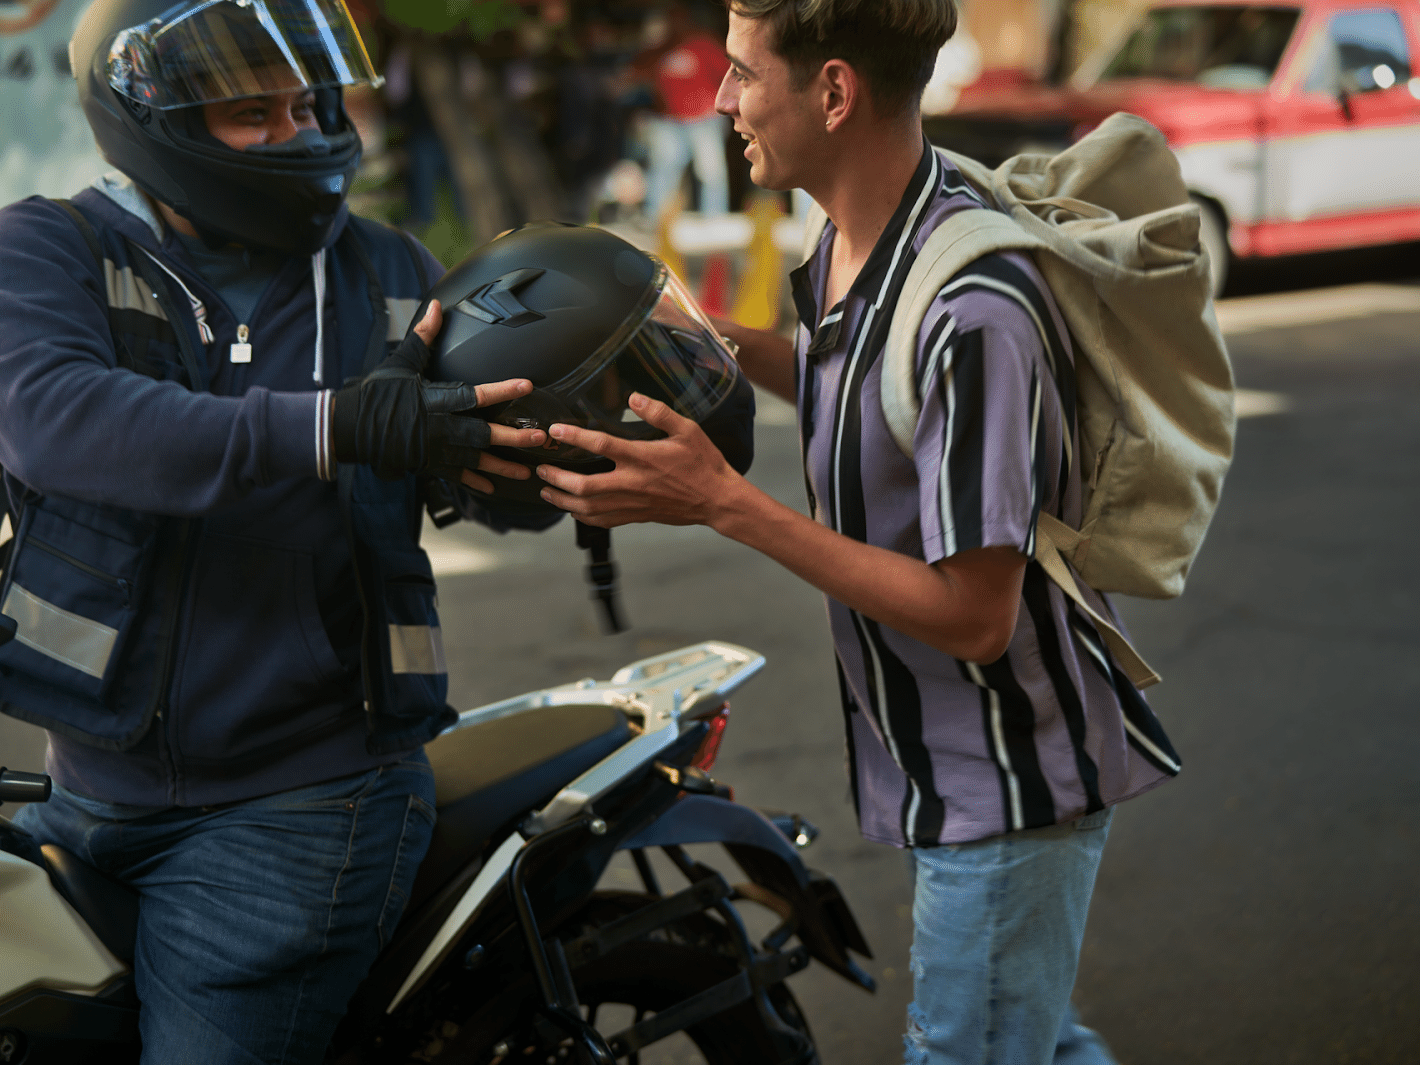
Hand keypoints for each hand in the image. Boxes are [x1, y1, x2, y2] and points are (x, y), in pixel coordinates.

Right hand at [331, 300, 545, 489]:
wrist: (350, 428)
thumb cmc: (376, 393)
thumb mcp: (400, 363)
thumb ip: (423, 337)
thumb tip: (435, 307)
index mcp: (435, 400)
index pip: (475, 394)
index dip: (502, 390)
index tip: (526, 386)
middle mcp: (439, 428)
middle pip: (483, 434)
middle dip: (513, 437)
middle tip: (539, 438)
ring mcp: (434, 450)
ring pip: (475, 461)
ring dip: (503, 467)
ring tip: (526, 472)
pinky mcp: (428, 465)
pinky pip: (456, 477)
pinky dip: (474, 482)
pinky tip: (492, 488)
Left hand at [535, 392, 743, 527]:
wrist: (716, 499)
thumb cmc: (703, 463)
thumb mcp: (687, 429)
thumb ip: (659, 412)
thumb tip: (633, 397)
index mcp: (643, 458)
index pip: (601, 445)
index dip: (575, 436)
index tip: (555, 430)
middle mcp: (633, 483)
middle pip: (584, 486)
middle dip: (557, 479)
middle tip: (541, 469)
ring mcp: (632, 503)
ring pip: (588, 508)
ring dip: (563, 500)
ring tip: (546, 491)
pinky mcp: (636, 516)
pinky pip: (602, 521)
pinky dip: (582, 516)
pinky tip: (573, 509)